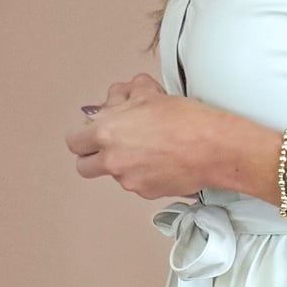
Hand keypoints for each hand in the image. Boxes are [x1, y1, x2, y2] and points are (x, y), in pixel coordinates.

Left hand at [66, 72, 240, 200]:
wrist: (212, 147)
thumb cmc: (185, 121)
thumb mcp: (149, 94)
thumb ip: (127, 94)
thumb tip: (122, 95)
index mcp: (107, 133)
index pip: (74, 142)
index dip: (82, 137)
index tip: (89, 134)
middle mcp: (112, 160)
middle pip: (84, 166)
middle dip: (92, 156)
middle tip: (107, 147)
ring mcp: (128, 179)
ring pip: (113, 174)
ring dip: (122, 164)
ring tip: (146, 149)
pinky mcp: (146, 192)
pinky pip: (135, 183)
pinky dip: (143, 174)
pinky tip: (160, 160)